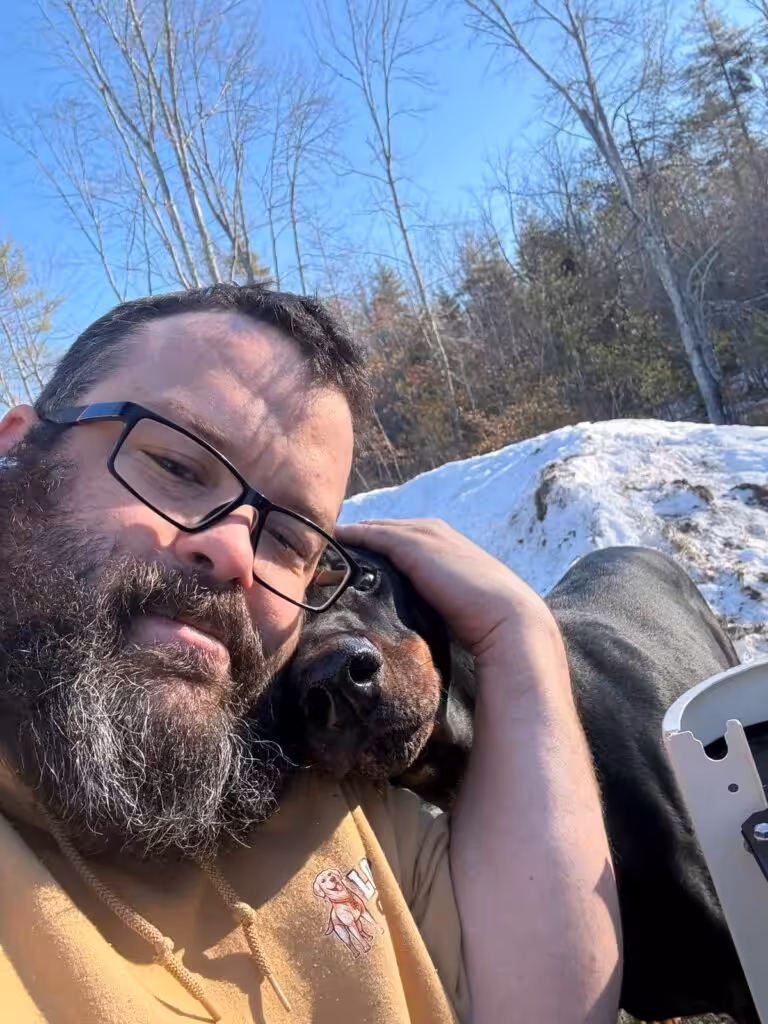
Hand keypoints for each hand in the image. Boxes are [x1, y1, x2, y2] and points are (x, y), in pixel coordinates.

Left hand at [335, 518, 556, 663]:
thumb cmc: (487, 624)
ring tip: (328, 542)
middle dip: (364, 535)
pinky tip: (336, 538)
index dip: (381, 544)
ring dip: (355, 534)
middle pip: (390, 528)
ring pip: (380, 528)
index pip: (406, 538)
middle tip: (333, 545)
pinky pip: (376, 535)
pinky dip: (355, 535)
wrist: (508, 621)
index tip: (357, 555)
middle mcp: (438, 533)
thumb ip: (436, 600)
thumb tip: (414, 619)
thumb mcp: (457, 604)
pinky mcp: (415, 545)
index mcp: (450, 545)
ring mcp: (427, 536)